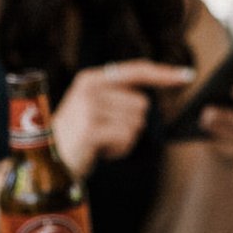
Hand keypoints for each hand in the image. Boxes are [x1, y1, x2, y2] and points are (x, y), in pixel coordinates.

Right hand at [54, 60, 194, 171]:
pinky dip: (119, 150)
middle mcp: (90, 88)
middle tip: (105, 134)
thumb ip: (118, 98)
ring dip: (124, 140)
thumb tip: (150, 100)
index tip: (187, 76)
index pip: (136, 70)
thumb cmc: (75, 138)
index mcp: (92, 79)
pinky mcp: (90, 129)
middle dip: (131, 125)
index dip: (163, 73)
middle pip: (142, 105)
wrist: (45, 162)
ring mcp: (89, 107)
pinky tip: (100, 151)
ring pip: (136, 124)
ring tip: (100, 142)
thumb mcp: (93, 109)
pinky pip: (126, 138)